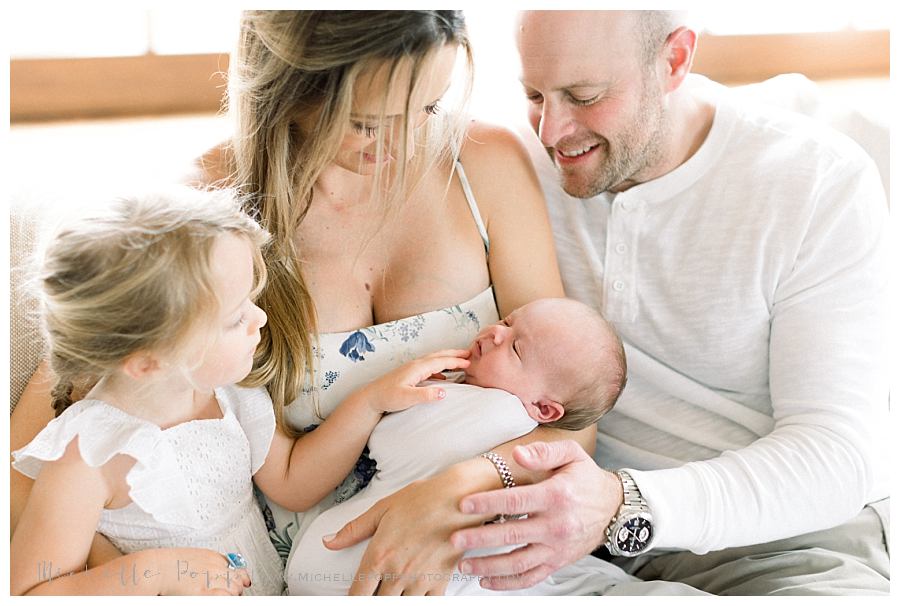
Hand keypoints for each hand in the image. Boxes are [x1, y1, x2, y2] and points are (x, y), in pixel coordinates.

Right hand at [156, 548, 250, 595]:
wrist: (156, 568)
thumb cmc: (171, 564)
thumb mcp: (196, 556)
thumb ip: (212, 563)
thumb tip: (225, 570)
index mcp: (214, 557)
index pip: (238, 568)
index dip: (242, 578)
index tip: (245, 583)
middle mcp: (215, 567)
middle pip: (237, 580)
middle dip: (237, 588)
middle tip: (233, 593)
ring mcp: (210, 580)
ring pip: (234, 590)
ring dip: (232, 595)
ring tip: (224, 596)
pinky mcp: (203, 592)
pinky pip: (224, 597)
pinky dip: (226, 598)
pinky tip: (221, 597)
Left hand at [323, 465, 485, 594]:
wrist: (460, 498)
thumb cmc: (423, 498)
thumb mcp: (382, 509)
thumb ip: (353, 530)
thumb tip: (329, 541)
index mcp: (379, 556)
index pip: (358, 593)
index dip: (353, 599)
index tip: (354, 597)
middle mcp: (397, 573)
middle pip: (378, 603)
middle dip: (375, 598)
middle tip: (377, 589)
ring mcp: (420, 580)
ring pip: (402, 605)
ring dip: (397, 598)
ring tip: (396, 588)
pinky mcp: (441, 581)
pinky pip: (428, 604)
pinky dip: (421, 600)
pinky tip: (417, 592)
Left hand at [361, 349, 470, 413]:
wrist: (371, 398)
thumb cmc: (387, 397)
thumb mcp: (407, 398)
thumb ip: (425, 395)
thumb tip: (444, 392)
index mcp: (417, 368)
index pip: (441, 361)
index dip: (456, 361)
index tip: (470, 361)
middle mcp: (415, 365)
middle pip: (438, 356)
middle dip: (454, 354)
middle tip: (469, 353)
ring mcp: (412, 369)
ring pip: (434, 360)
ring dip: (447, 359)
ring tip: (460, 361)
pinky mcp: (409, 375)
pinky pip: (429, 368)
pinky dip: (439, 369)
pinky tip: (443, 378)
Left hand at [450, 440, 622, 589]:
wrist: (613, 508)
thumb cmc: (587, 479)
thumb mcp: (572, 455)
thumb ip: (544, 451)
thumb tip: (518, 453)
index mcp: (557, 496)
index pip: (517, 500)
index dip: (489, 503)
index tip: (465, 504)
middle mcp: (556, 525)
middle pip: (512, 534)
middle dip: (480, 538)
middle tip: (455, 538)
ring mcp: (557, 547)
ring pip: (518, 562)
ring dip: (488, 566)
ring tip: (463, 564)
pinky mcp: (558, 562)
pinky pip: (531, 577)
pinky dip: (508, 583)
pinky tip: (487, 579)